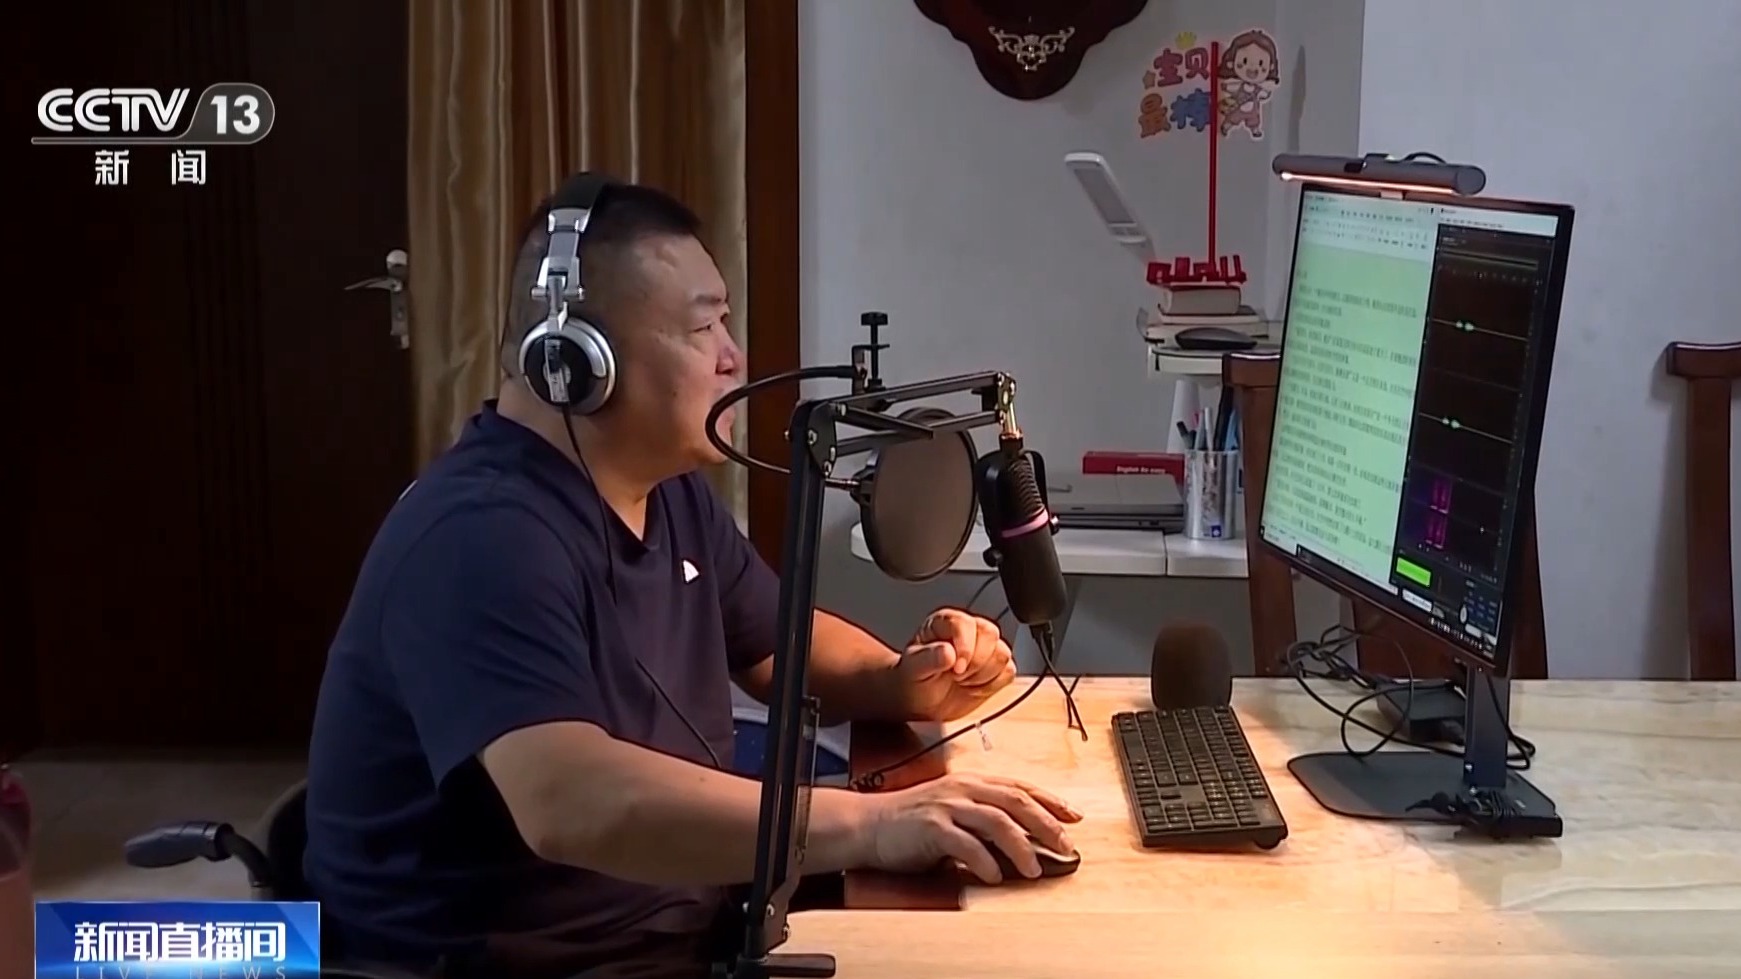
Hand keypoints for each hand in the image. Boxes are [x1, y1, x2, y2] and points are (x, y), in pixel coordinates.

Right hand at [863, 772, 1080, 882]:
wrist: (869, 825)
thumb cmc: (912, 821)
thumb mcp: (953, 809)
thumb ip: (983, 817)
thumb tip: (1024, 837)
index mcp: (972, 782)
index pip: (1020, 787)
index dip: (1051, 801)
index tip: (1074, 817)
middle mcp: (963, 788)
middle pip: (1016, 801)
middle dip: (1047, 824)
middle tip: (1065, 846)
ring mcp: (948, 805)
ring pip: (997, 821)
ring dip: (1021, 847)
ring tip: (1034, 869)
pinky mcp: (932, 826)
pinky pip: (966, 844)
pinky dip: (985, 862)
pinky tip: (995, 876)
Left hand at [895, 608, 1015, 720]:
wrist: (922, 703)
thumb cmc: (915, 679)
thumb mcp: (914, 669)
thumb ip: (928, 659)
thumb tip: (947, 652)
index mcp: (946, 622)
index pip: (964, 623)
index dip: (964, 646)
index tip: (954, 668)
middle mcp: (969, 630)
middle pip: (990, 634)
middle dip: (975, 662)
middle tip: (956, 675)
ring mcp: (986, 647)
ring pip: (1002, 653)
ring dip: (982, 675)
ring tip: (962, 681)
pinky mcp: (998, 666)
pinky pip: (1009, 672)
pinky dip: (992, 685)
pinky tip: (973, 686)